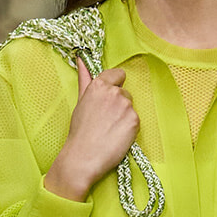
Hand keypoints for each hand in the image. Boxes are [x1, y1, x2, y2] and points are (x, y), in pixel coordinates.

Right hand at [44, 58, 139, 201]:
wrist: (84, 158)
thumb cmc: (80, 132)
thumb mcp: (80, 102)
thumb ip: (84, 79)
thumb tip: (81, 59)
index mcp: (99, 85)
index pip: (118, 74)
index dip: (115, 85)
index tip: (109, 98)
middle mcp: (114, 92)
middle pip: (125, 93)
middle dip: (118, 104)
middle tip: (105, 121)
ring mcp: (126, 106)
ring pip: (130, 107)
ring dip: (124, 116)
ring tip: (110, 130)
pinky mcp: (135, 121)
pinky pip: (135, 121)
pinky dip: (129, 128)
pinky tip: (116, 137)